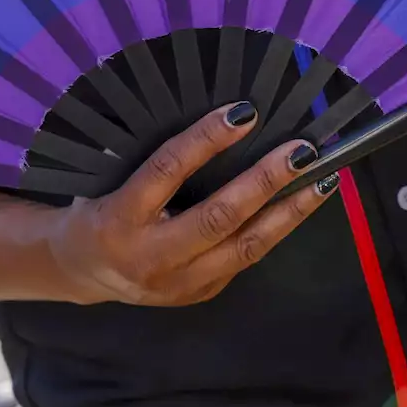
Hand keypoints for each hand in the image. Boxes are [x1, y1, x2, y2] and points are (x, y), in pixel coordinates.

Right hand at [48, 102, 338, 306]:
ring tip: (322, 182)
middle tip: (301, 151)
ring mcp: (179, 283)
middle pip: (218, 217)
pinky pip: (244, 259)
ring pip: (245, 246)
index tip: (244, 113)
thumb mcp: (110, 179)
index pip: (168, 171)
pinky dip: (275, 230)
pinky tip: (298, 206)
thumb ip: (156, 161)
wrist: (83, 271)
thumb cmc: (100, 208)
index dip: (207, 140)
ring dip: (289, 213)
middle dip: (265, 182)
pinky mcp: (200, 294)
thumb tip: (223, 122)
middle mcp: (151, 256)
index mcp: (121, 217)